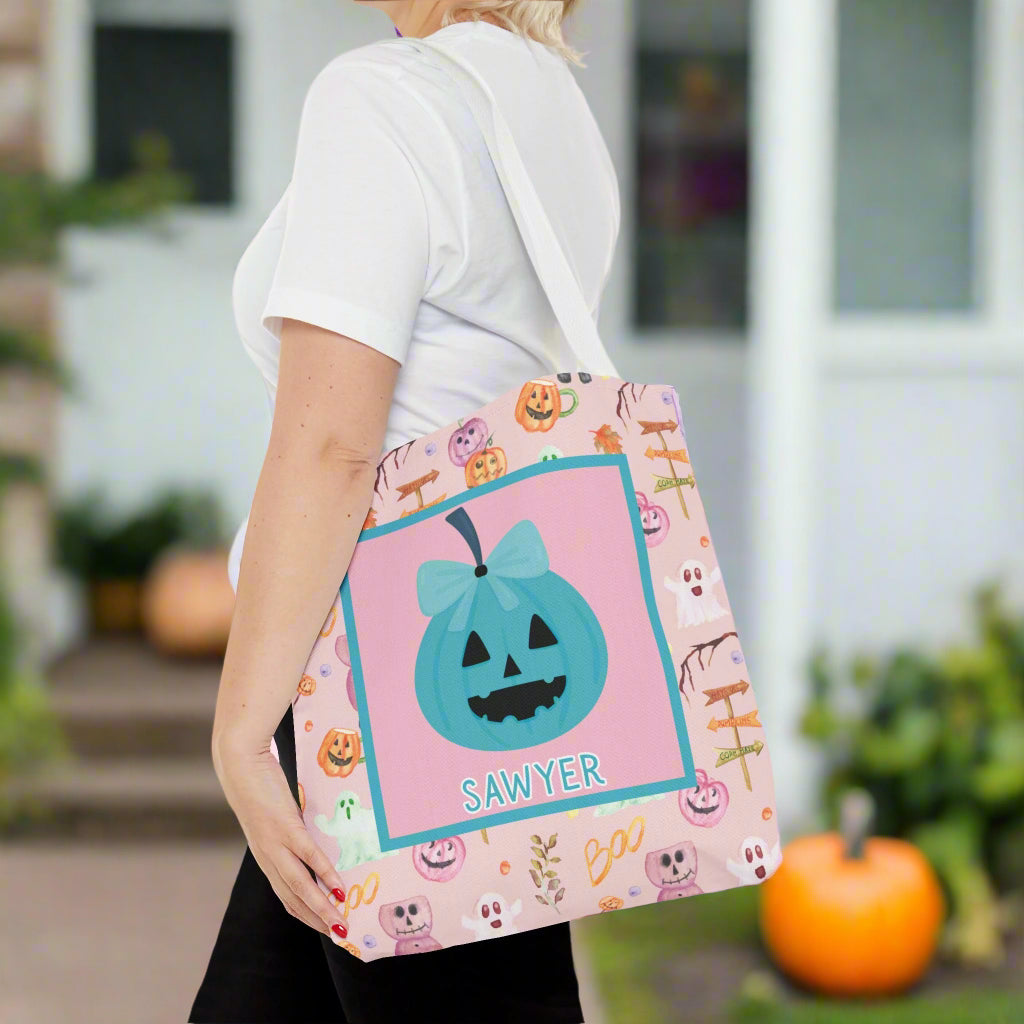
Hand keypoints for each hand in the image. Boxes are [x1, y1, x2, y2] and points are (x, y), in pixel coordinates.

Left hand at [213, 738, 348, 940]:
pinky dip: (324, 875)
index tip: (328, 928)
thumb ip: (291, 830)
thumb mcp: (277, 816)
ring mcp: (275, 844)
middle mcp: (269, 858)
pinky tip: (339, 887)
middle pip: (294, 899)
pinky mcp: (285, 827)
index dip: (307, 915)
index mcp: (267, 857)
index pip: (287, 897)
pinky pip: (308, 857)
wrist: (241, 765)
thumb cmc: (260, 786)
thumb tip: (315, 837)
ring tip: (342, 923)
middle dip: (318, 920)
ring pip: (300, 886)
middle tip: (342, 935)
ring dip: (322, 908)